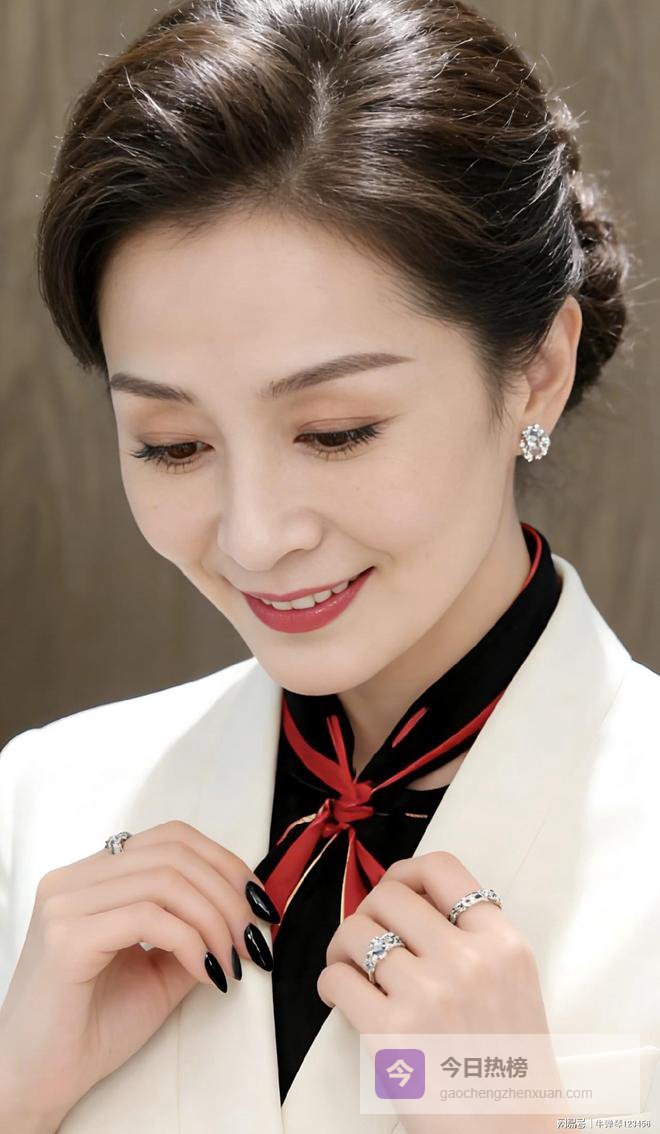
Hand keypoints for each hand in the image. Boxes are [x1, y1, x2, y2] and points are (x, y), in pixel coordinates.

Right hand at [0, 820, 277, 1126]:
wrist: (36, 1082)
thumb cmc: (92, 1028)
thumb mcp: (159, 970)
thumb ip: (194, 932)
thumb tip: (247, 913)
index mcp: (93, 876)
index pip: (170, 838)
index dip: (224, 862)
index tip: (259, 903)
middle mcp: (74, 878)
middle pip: (174, 853)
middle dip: (229, 893)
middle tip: (255, 937)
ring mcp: (65, 902)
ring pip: (165, 880)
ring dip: (216, 919)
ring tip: (233, 960)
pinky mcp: (66, 936)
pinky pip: (148, 918)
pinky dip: (192, 942)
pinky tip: (208, 972)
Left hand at [317, 851, 564, 1132]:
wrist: (510, 1133)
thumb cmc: (507, 1064)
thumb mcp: (514, 980)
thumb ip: (474, 936)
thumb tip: (410, 898)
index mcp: (501, 941)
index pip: (442, 868)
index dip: (406, 872)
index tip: (394, 890)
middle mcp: (467, 959)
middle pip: (388, 895)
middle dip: (368, 912)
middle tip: (367, 938)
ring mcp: (428, 994)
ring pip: (355, 932)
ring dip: (343, 948)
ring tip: (350, 968)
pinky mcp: (390, 1032)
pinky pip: (336, 979)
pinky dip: (330, 984)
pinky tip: (342, 997)